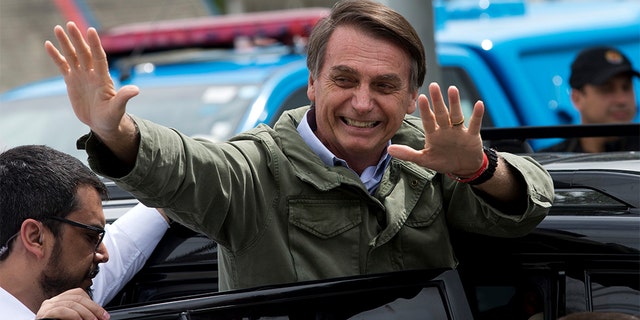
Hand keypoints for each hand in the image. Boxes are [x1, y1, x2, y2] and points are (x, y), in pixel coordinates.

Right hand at [35, 288, 109, 319]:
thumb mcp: (72, 318)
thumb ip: (81, 313)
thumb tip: (99, 314)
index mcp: (59, 300)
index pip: (79, 294)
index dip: (94, 304)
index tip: (104, 315)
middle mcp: (51, 301)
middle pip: (77, 298)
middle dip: (94, 309)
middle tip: (102, 318)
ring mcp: (46, 307)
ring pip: (72, 303)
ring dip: (86, 313)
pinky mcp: (44, 314)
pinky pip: (61, 310)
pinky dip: (74, 316)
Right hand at [44, 21, 138, 140]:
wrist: (102, 123)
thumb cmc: (112, 117)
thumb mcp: (117, 109)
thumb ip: (123, 98)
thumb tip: (135, 90)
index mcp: (103, 78)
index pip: (99, 57)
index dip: (95, 45)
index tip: (91, 31)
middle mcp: (92, 74)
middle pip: (84, 53)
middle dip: (77, 39)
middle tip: (70, 24)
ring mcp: (81, 76)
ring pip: (72, 56)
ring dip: (65, 43)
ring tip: (58, 28)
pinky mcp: (72, 81)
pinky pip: (63, 66)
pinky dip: (56, 56)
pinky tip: (48, 45)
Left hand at [388, 82, 484, 176]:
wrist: (463, 167)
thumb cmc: (443, 161)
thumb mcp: (424, 159)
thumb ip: (408, 154)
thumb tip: (389, 150)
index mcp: (433, 133)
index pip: (428, 119)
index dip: (425, 109)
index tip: (419, 97)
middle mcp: (445, 129)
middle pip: (441, 113)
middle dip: (437, 100)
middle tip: (433, 85)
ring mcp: (458, 131)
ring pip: (456, 115)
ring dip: (455, 103)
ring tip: (452, 89)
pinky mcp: (472, 136)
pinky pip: (474, 124)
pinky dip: (477, 115)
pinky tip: (479, 104)